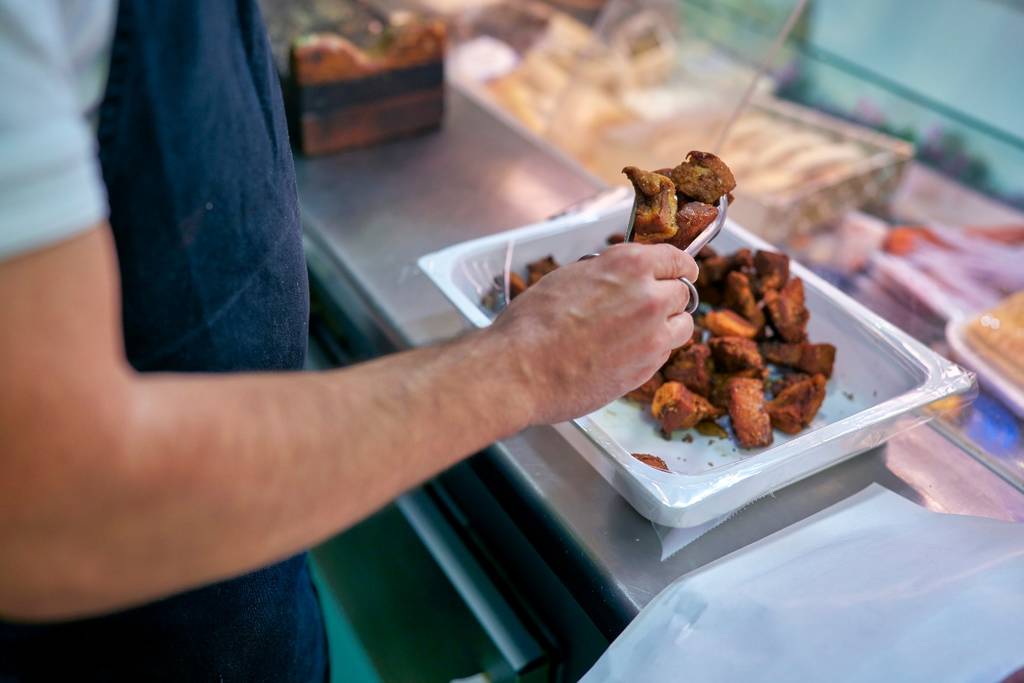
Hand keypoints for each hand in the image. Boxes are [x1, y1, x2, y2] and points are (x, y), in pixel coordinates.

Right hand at [487, 243, 697, 424]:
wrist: (521, 369)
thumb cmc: (532, 323)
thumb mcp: (568, 277)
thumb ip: (605, 274)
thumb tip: (616, 278)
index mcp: (629, 264)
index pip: (677, 258)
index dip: (679, 267)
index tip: (679, 272)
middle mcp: (649, 296)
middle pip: (682, 293)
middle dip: (668, 298)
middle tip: (647, 307)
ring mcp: (653, 335)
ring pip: (683, 326)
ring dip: (668, 326)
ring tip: (640, 333)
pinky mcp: (648, 368)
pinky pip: (665, 353)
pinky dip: (652, 352)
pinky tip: (624, 353)